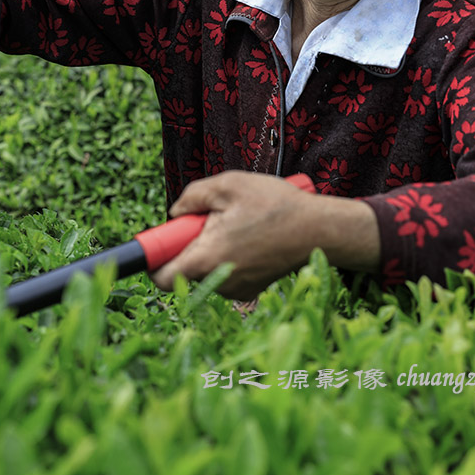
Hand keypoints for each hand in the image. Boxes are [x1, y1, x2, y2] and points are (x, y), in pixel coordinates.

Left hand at [149, 171, 380, 299]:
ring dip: (208, 252)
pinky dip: (226, 258)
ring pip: (204, 273)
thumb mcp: (229, 185)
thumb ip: (192, 196)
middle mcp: (220, 281)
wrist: (320, 230)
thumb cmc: (276, 205)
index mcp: (208, 258)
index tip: (161, 242)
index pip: (163, 278)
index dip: (154, 261)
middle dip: (185, 249)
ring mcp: (236, 289)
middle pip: (183, 274)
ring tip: (234, 227)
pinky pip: (224, 275)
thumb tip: (175, 213)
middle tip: (204, 224)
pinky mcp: (251, 289)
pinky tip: (246, 238)